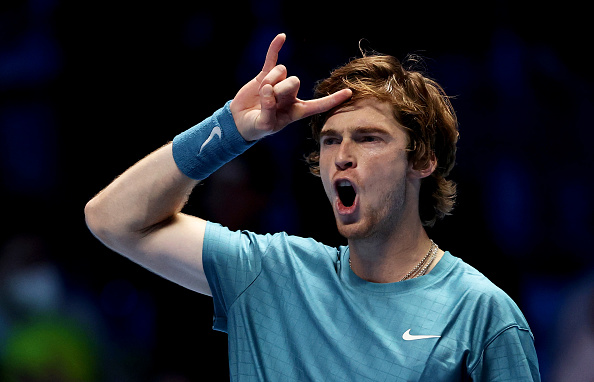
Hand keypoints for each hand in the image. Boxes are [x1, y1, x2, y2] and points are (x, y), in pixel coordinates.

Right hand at [230, 33, 351, 140]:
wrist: (240, 120)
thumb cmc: (256, 127)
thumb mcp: (264, 125)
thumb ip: (268, 112)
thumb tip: (268, 91)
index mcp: (296, 111)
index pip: (318, 105)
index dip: (332, 100)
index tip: (349, 93)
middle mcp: (291, 96)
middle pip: (294, 82)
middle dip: (278, 90)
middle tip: (268, 102)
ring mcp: (279, 83)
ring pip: (282, 72)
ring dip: (269, 81)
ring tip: (261, 95)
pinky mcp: (265, 75)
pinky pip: (272, 58)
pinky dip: (276, 47)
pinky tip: (282, 37)